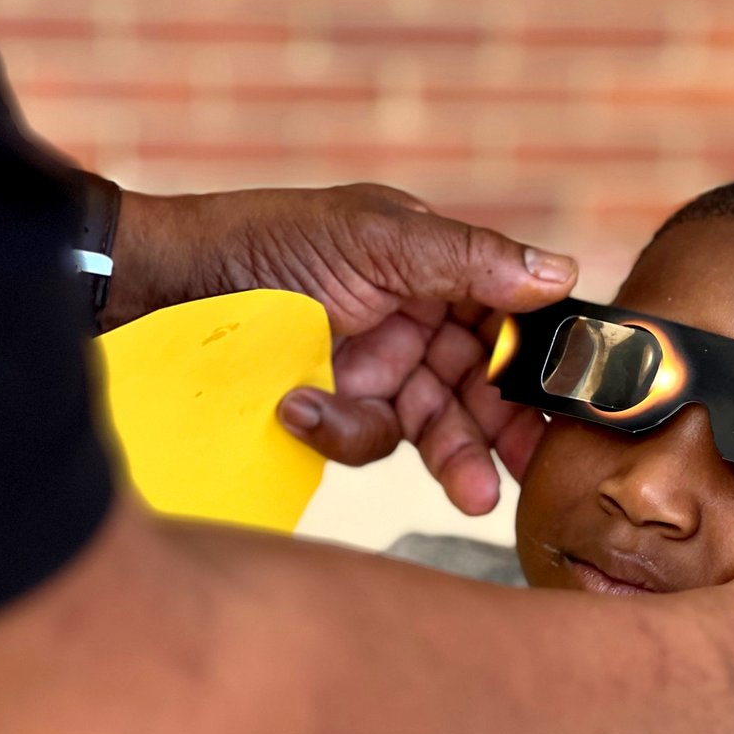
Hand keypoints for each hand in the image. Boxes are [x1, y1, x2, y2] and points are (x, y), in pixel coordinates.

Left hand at [109, 183, 576, 513]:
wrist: (158, 288)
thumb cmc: (264, 241)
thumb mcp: (372, 237)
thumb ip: (467, 259)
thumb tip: (562, 272)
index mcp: (435, 267)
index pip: (510, 318)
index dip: (542, 361)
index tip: (575, 404)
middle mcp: (416, 318)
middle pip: (483, 383)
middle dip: (507, 430)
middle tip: (534, 473)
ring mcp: (377, 367)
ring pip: (435, 424)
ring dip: (452, 456)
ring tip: (473, 495)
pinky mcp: (336, 405)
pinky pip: (367, 438)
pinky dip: (342, 430)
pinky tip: (301, 407)